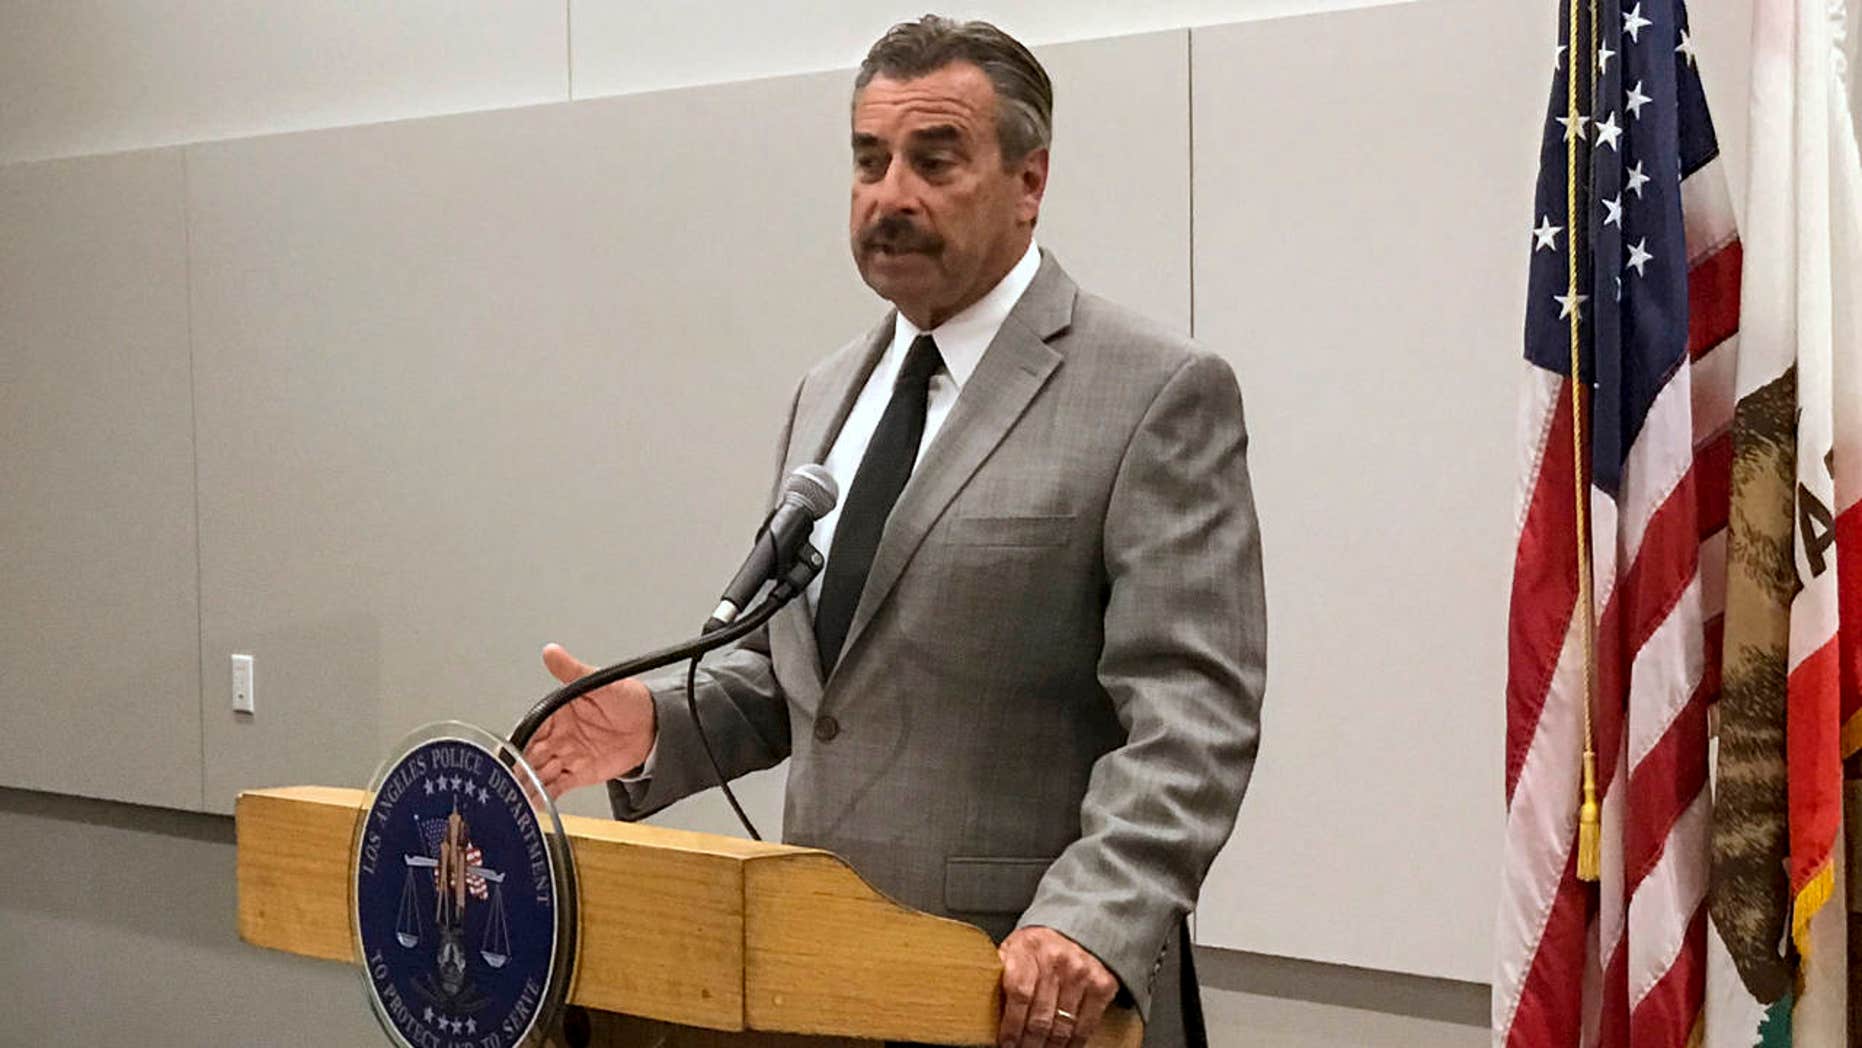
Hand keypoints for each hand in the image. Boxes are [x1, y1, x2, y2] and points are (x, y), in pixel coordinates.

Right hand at [522, 644, 656, 799]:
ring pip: (539, 771)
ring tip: (515, 795)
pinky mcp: (579, 773)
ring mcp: (568, 755)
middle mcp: (559, 735)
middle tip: (508, 778)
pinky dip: (544, 795)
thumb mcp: (600, 681)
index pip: (532, 726)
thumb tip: (552, 652)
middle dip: (519, 765)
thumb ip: (573, 670)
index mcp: (558, 711)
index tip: (510, 750)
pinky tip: (532, 803)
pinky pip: (556, 786)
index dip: (520, 739)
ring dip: (528, 783)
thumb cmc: (629, 699)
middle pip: (531, 752)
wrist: (655, 725)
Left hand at [997, 926, 1120, 1047]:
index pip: (1019, 994)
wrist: (1076, 931)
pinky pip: (1085, 1027)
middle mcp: (1057, 960)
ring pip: (1062, 1027)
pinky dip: (1072, 1044)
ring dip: (1048, 1047)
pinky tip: (1060, 1047)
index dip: (1012, 1025)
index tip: (1006, 1043)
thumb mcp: (1013, 949)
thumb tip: (980, 1004)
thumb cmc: (1037, 946)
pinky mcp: (1102, 986)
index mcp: (1028, 949)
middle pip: (1040, 1017)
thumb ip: (1001, 973)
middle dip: (1028, 1043)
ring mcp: (1082, 973)